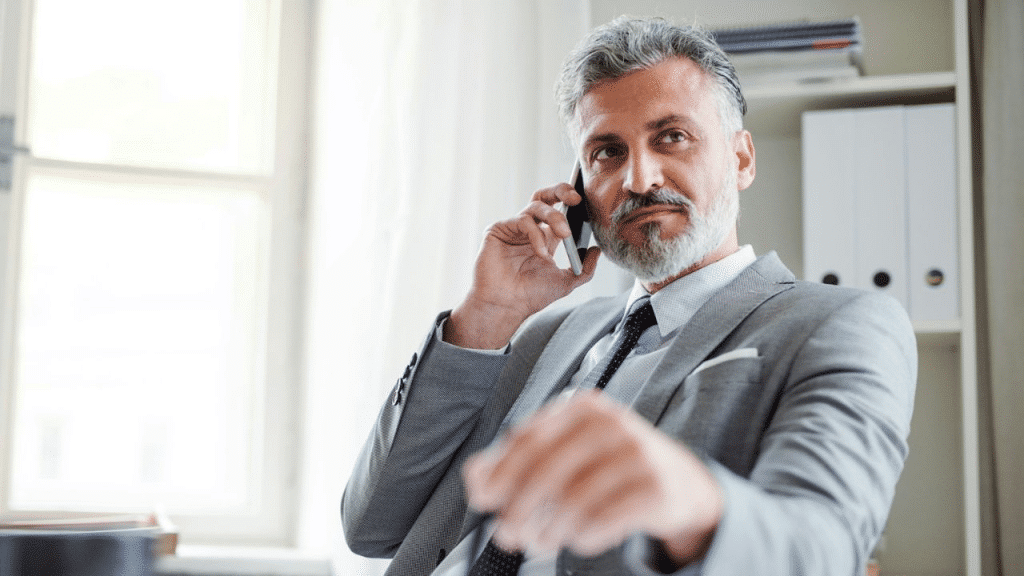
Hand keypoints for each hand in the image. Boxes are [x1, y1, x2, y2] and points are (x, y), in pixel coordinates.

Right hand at [445, 183, 600, 348]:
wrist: (506, 307)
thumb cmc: (530, 296)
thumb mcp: (566, 282)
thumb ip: (585, 268)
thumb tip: (597, 250)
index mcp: (545, 237)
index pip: (558, 209)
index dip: (571, 201)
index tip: (587, 203)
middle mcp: (529, 229)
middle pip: (544, 197)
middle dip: (560, 190)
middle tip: (576, 199)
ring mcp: (513, 229)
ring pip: (535, 206)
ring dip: (554, 218)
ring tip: (565, 235)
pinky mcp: (498, 230)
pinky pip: (522, 221)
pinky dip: (536, 234)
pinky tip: (541, 252)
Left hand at [462, 391, 722, 565]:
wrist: (679, 482)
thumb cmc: (611, 465)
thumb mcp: (567, 451)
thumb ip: (518, 460)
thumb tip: (476, 478)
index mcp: (582, 408)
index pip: (528, 439)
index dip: (500, 473)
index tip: (483, 501)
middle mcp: (610, 424)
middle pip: (547, 471)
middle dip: (520, 509)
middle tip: (508, 535)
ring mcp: (636, 455)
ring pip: (573, 500)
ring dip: (550, 530)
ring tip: (543, 541)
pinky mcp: (656, 488)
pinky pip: (604, 520)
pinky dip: (583, 537)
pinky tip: (580, 539)